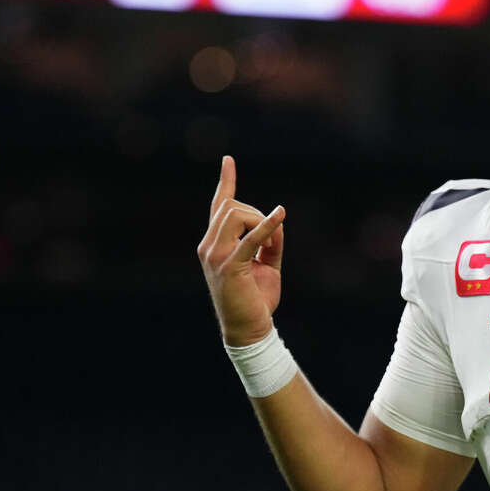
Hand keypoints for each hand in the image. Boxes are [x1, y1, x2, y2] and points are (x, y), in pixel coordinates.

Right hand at [196, 156, 285, 345]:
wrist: (249, 330)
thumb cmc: (256, 299)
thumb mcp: (267, 264)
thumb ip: (271, 241)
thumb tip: (278, 221)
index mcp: (215, 244)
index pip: (219, 207)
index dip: (226, 182)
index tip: (228, 160)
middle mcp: (209, 246)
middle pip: (231, 208)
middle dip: (257, 214)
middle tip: (273, 237)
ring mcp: (215, 255)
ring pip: (236, 215)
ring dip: (261, 221)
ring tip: (272, 243)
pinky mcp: (230, 265)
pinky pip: (250, 238)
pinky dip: (267, 225)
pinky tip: (281, 215)